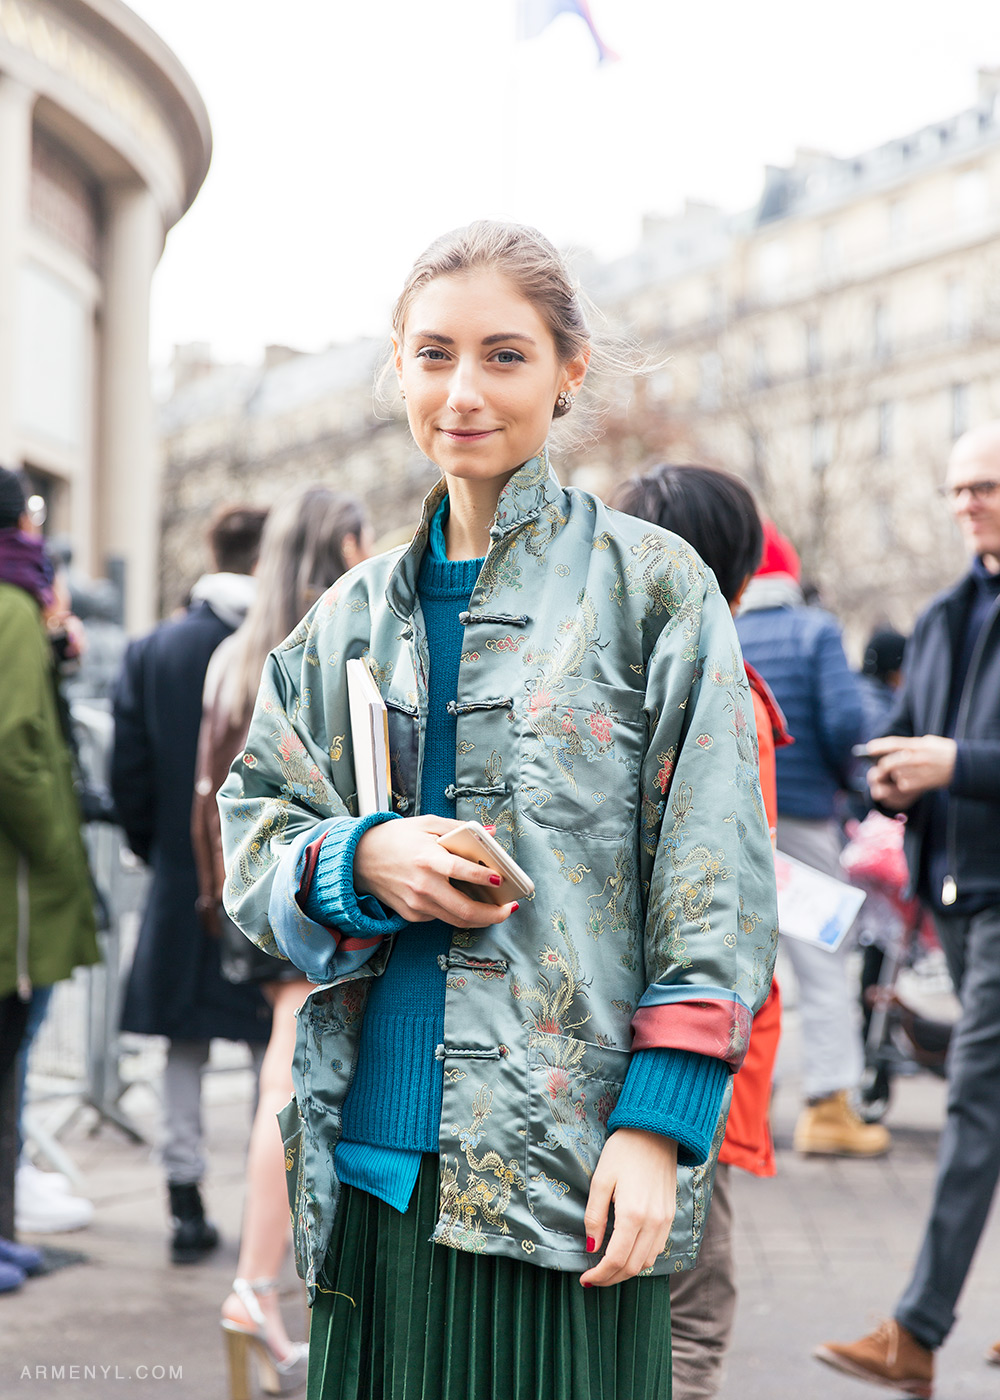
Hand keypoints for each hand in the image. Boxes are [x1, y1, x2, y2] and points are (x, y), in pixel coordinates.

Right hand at [354, 815, 517, 927]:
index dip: (484, 878)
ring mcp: (416, 904)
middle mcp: (422, 885)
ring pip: (456, 920)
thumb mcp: (428, 824)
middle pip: (464, 910)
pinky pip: (441, 917)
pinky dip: (457, 913)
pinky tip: (468, 905)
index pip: (461, 871)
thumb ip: (460, 829)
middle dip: (492, 914)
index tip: (501, 880)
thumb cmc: (395, 838)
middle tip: (508, 909)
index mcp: (427, 858)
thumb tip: (490, 832)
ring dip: (480, 920)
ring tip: (496, 912)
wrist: (359, 858)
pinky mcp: (411, 915)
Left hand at [580, 1128, 677, 1286]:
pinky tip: (627, 1251)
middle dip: (611, 1278)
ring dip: (627, 1270)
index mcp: (633, 1214)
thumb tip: (591, 1247)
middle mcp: (654, 1222)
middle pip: (633, 1267)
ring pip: (647, 1261)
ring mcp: (665, 1220)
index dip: (600, 1275)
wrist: (656, 1131)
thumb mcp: (600, 1180)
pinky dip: (641, 1258)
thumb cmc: (623, 1151)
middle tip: (593, 1278)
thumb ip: (595, 1216)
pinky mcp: (670, 1215)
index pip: (616, 1259)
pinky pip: (657, 1248)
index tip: (585, 1279)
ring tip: (607, 1267)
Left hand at [866, 734, 956, 807]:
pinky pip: (904, 785)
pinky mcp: (920, 784)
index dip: (880, 746)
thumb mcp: (928, 742)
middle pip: (889, 763)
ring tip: (905, 772)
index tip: (869, 748)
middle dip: (883, 766)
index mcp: (918, 745)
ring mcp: (918, 772)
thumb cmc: (943, 751)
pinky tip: (913, 780)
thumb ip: (912, 745)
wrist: (961, 766)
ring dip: (896, 775)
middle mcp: (916, 758)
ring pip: (896, 775)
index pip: (894, 744)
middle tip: (881, 767)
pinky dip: (904, 783)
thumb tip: (894, 750)